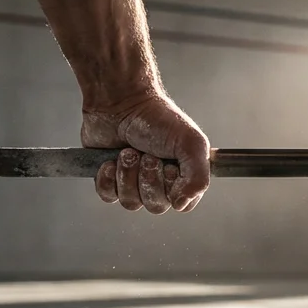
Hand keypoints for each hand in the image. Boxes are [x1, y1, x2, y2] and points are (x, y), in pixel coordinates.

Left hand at [80, 91, 209, 213]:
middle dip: (148, 179)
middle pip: (155, 206)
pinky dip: (108, 178)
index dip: (173, 188)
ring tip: (127, 152)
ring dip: (128, 175)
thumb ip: (199, 178)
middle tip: (146, 155)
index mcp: (183, 177)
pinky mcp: (110, 179)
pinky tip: (109, 160)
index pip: (183, 204)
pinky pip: (108, 196)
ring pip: (131, 202)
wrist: (123, 102)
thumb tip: (181, 205)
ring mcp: (133, 183)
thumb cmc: (159, 119)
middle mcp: (159, 183)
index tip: (170, 166)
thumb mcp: (192, 144)